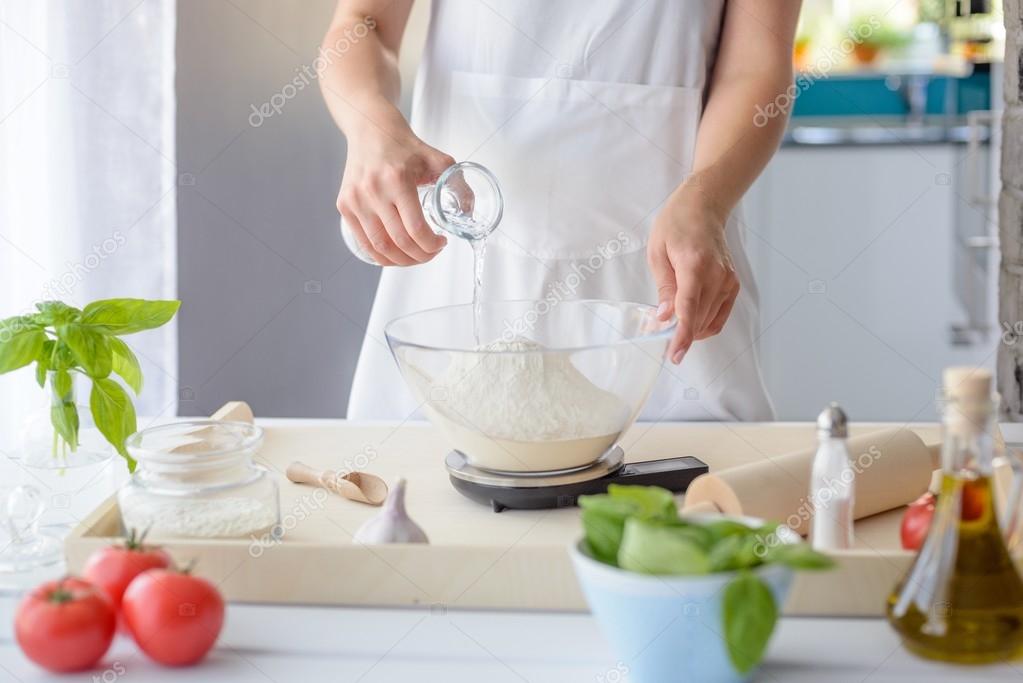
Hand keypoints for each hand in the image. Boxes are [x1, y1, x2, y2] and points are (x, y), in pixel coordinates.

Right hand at [338, 115, 453, 265]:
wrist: (370, 129)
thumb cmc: (404, 146)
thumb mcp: (438, 160)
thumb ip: (458, 185)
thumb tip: (469, 213)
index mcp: (397, 179)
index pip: (416, 229)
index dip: (432, 245)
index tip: (441, 243)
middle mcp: (373, 191)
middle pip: (399, 242)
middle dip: (421, 256)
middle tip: (431, 253)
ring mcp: (355, 200)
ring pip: (379, 248)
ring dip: (401, 261)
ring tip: (416, 256)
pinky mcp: (344, 205)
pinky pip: (363, 243)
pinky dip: (381, 256)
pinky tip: (396, 254)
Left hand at [648, 188, 738, 363]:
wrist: (704, 207)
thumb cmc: (676, 224)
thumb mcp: (658, 253)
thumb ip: (663, 288)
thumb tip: (663, 317)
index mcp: (695, 265)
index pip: (689, 310)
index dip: (682, 336)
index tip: (674, 355)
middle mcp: (717, 275)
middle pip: (699, 319)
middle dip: (680, 334)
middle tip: (660, 335)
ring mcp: (728, 281)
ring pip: (709, 321)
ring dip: (691, 330)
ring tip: (673, 325)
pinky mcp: (733, 284)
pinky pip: (720, 315)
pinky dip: (705, 324)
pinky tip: (690, 322)